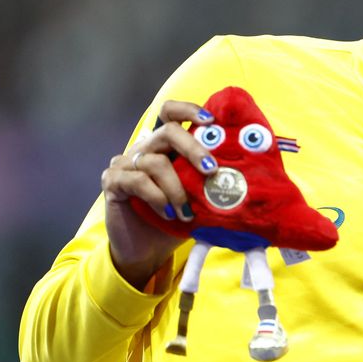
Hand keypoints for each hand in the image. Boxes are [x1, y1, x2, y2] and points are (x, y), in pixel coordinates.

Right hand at [100, 100, 217, 288]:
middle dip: (193, 149)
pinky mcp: (113, 182)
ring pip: (155, 161)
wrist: (146, 251)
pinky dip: (157, 197)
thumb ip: (212, 182)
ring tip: (188, 212)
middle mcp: (145, 149)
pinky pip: (137, 181)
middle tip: (211, 169)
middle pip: (168, 131)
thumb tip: (249, 176)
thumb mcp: (199, 197)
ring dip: (177, 188)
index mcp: (166, 147)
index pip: (171, 113)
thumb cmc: (177, 220)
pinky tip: (168, 214)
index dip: (189, 110)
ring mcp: (126, 163)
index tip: (211, 121)